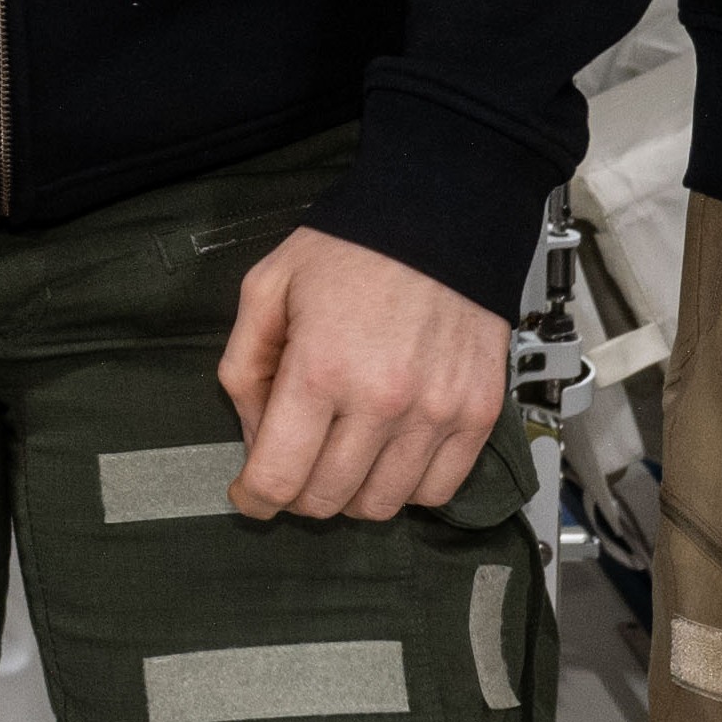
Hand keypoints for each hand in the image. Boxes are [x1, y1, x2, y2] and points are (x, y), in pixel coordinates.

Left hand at [221, 228, 511, 521]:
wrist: (441, 217)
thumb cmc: (352, 249)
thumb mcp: (267, 289)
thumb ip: (245, 367)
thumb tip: (255, 438)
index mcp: (320, 369)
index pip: (278, 477)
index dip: (254, 498)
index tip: (250, 495)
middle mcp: (382, 400)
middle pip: (327, 499)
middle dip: (298, 493)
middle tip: (296, 464)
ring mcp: (436, 412)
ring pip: (381, 504)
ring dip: (352, 493)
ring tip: (343, 456)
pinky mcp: (477, 414)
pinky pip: (437, 490)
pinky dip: (406, 486)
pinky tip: (389, 454)